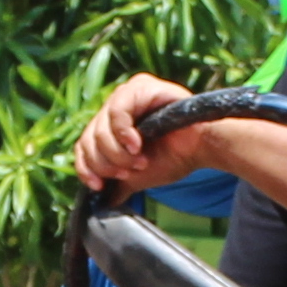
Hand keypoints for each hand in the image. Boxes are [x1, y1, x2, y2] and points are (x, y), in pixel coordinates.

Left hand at [72, 74, 204, 197]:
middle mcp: (115, 107)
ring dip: (117, 153)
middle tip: (129, 171)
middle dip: (107, 163)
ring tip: (139, 160)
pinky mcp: (138, 87)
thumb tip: (107, 199)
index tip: (99, 186)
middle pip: (88, 139)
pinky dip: (123, 134)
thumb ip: (119, 182)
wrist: (203, 147)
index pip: (84, 145)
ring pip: (99, 129)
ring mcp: (126, 95)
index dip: (86, 168)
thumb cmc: (176, 157)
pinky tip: (137, 144)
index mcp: (112, 126)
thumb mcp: (139, 174)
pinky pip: (116, 113)